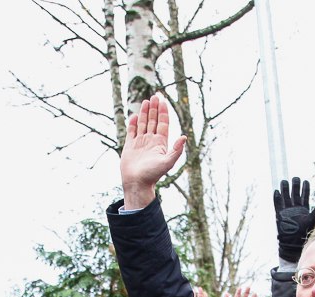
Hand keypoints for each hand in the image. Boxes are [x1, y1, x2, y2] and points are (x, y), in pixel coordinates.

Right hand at [120, 95, 185, 210]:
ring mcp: (140, 142)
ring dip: (145, 113)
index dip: (163, 112)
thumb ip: (176, 150)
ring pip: (143, 124)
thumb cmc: (153, 175)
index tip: (163, 100)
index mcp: (160, 143)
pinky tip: (135, 116)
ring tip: (146, 101)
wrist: (137, 183)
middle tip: (155, 96)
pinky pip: (132, 131)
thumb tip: (184, 137)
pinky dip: (133, 123)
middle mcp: (151, 141)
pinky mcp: (130, 146)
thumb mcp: (167, 162)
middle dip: (155, 108)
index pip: (163, 123)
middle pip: (153, 120)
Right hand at [274, 176, 314, 262]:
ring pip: (286, 197)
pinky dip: (277, 198)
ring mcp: (287, 211)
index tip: (305, 181)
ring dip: (285, 189)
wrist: (294, 242)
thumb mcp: (313, 220)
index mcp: (304, 209)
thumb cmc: (304, 232)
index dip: (305, 188)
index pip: (305, 195)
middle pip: (295, 194)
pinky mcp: (280, 214)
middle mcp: (295, 208)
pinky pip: (277, 204)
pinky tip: (276, 191)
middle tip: (295, 178)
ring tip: (284, 181)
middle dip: (295, 186)